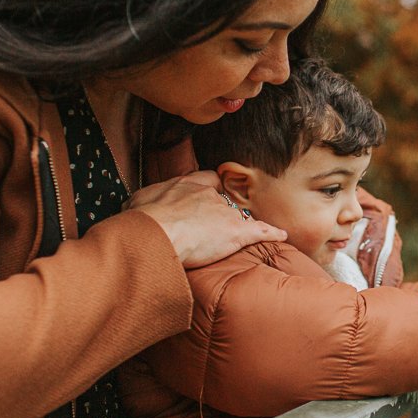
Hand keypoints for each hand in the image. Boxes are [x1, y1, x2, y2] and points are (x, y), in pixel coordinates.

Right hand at [125, 170, 285, 267]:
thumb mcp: (136, 203)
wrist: (157, 233)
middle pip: (225, 200)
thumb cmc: (143, 220)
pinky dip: (272, 233)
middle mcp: (208, 195)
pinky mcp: (236, 232)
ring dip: (241, 226)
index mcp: (186, 186)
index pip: (207, 180)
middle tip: (218, 225)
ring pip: (239, 216)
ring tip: (242, 237)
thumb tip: (137, 205)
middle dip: (224, 211)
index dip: (210, 190)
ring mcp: (224, 213)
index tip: (208, 197)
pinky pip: (260, 230)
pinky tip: (281, 235)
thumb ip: (144, 201)